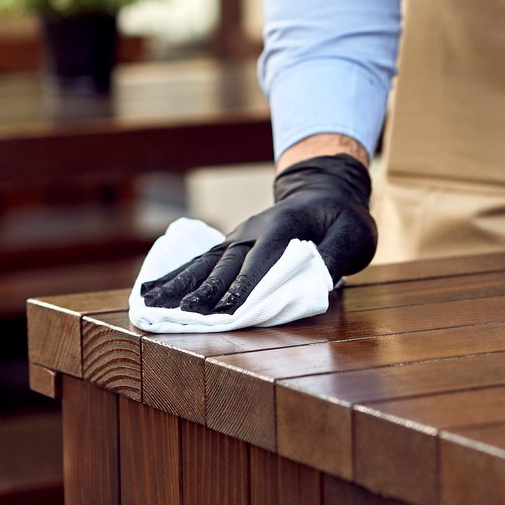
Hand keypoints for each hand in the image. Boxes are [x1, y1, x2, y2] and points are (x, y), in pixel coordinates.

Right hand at [138, 155, 376, 314]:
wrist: (324, 190)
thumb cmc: (342, 217)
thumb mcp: (353, 235)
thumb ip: (335, 256)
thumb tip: (315, 279)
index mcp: (283, 227)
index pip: (261, 260)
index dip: (243, 286)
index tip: (225, 310)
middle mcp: (254, 230)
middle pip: (226, 264)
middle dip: (204, 290)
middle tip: (183, 314)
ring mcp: (239, 236)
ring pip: (206, 262)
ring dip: (180, 284)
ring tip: (151, 302)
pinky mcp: (232, 244)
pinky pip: (201, 261)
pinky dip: (176, 275)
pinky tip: (152, 290)